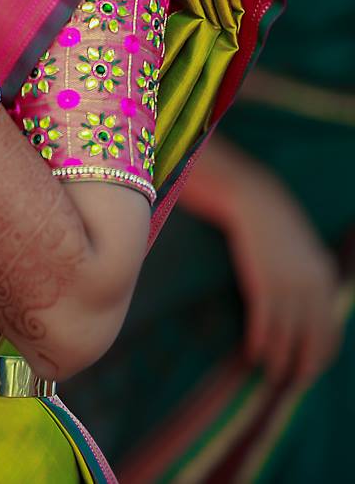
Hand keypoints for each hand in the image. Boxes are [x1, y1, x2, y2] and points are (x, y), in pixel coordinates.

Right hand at [223, 172, 343, 386]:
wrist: (255, 202)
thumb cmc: (276, 227)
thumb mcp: (306, 254)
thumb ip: (312, 280)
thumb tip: (310, 310)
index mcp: (325, 281)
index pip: (330, 332)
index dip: (320, 356)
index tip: (309, 372)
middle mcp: (312, 288)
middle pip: (312, 339)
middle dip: (303, 366)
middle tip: (291, 383)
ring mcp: (287, 287)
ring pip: (287, 335)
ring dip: (279, 359)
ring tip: (271, 374)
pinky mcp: (262, 283)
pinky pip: (264, 322)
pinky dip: (261, 342)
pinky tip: (254, 354)